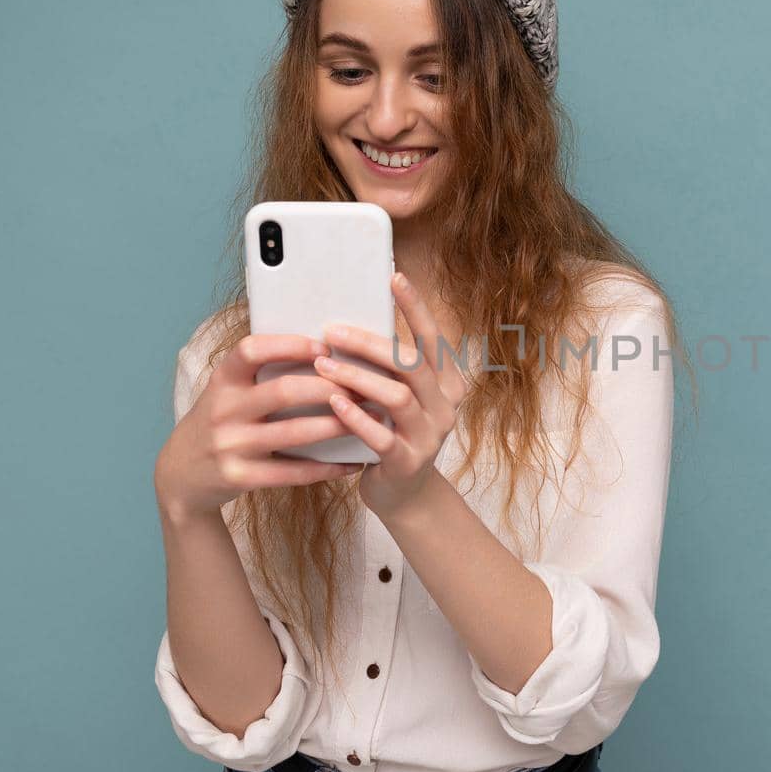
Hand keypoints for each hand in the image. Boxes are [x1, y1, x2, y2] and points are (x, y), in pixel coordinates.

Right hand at [153, 333, 358, 521]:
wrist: (180, 475)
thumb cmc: (219, 422)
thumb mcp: (226, 392)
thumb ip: (259, 373)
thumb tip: (322, 351)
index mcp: (222, 381)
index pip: (251, 350)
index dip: (289, 345)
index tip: (324, 347)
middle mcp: (223, 411)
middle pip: (283, 392)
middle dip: (329, 388)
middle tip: (362, 387)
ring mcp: (230, 446)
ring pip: (294, 433)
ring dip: (337, 425)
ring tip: (369, 419)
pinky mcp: (239, 478)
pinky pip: (292, 473)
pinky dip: (327, 468)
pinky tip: (353, 464)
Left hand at [316, 272, 467, 517]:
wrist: (404, 493)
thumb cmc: (394, 432)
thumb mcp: (400, 395)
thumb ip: (390, 367)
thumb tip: (350, 322)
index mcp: (447, 382)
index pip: (433, 338)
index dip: (415, 306)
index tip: (394, 277)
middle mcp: (446, 405)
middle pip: (411, 364)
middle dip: (370, 343)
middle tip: (332, 331)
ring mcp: (430, 435)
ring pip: (397, 396)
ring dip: (357, 377)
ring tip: (323, 366)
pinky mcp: (409, 462)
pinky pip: (382, 436)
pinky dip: (356, 417)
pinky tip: (334, 403)